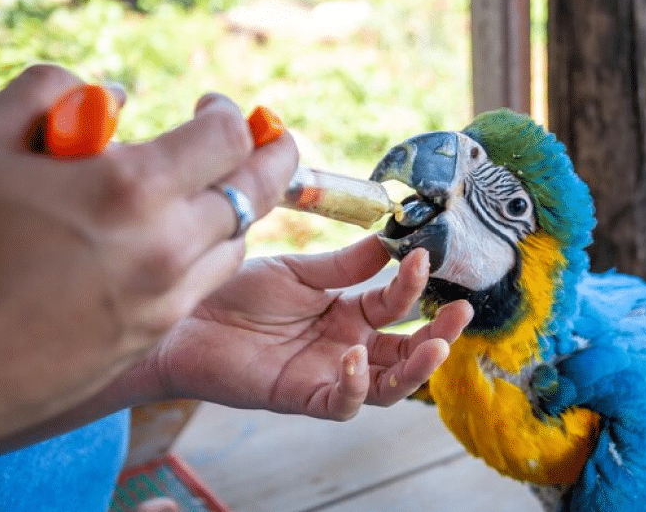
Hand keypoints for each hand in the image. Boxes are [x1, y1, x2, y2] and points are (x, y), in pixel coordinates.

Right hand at [0, 65, 297, 437]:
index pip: (230, 139)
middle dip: (265, 158)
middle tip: (263, 139)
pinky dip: (204, 250)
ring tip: (206, 188)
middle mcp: (167, 245)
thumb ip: (51, 96)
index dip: (230, 114)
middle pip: (254, 191)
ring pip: (237, 241)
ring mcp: (166, 296)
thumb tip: (111, 96)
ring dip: (233, 207)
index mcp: (131, 189)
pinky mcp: (155, 332)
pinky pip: (206, 281)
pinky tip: (170, 237)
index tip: (211, 105)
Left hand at [152, 237, 471, 420]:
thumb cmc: (237, 294)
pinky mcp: (302, 396)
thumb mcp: (298, 272)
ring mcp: (328, 373)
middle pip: (406, 352)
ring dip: (417, 369)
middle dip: (439, 335)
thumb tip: (392, 240)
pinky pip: (342, 403)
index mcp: (348, 313)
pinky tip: (355, 357)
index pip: (396, 305)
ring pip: (388, 386)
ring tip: (436, 345)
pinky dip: (356, 385)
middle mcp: (347, 345)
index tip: (425, 255)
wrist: (184, 320)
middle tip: (461, 313)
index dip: (414, 284)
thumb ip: (345, 265)